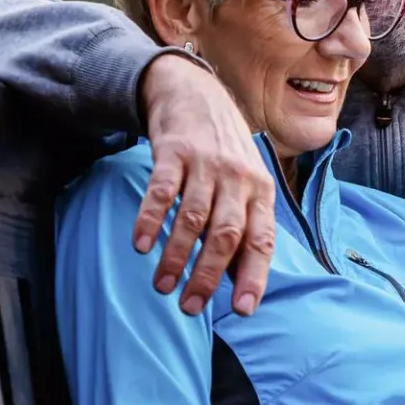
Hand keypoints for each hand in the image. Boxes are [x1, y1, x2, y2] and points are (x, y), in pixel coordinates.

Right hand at [136, 54, 276, 316]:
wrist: (197, 94)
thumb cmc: (226, 152)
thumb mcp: (248, 183)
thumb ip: (246, 226)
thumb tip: (241, 282)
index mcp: (261, 191)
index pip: (262, 240)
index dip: (254, 275)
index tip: (244, 310)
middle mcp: (239, 178)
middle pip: (226, 234)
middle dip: (209, 275)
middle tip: (190, 306)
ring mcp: (207, 163)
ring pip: (193, 218)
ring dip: (177, 256)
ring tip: (163, 286)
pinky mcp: (174, 151)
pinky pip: (162, 191)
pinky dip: (152, 220)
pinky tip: (141, 246)